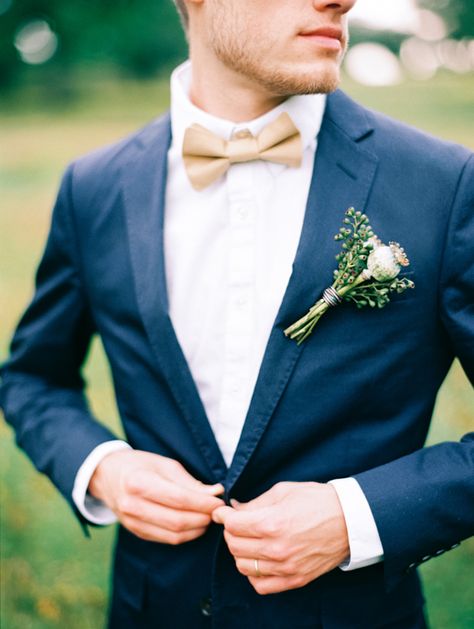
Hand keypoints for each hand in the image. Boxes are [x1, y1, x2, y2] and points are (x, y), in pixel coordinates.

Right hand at [89, 449, 224, 543]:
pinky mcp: (136, 532)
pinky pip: (166, 539)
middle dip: (203, 518)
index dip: (203, 503)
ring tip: (208, 518)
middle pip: (177, 520)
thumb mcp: (164, 464)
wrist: (107, 476)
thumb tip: (215, 493)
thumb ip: (189, 482)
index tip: (219, 501)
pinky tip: (194, 525)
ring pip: (173, 535)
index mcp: (139, 482)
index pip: (179, 499)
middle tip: (217, 511)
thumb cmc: (139, 465)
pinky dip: (185, 535)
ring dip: (196, 529)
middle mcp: (133, 505)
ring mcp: (132, 522)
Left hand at [212, 482, 348, 594]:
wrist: (349, 519)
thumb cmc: (316, 500)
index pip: (232, 525)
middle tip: (237, 523)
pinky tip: (259, 559)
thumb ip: (255, 503)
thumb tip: (234, 509)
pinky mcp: (295, 579)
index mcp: (272, 523)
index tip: (222, 513)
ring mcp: (285, 567)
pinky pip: (260, 585)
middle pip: (234, 546)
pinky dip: (254, 574)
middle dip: (231, 532)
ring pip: (243, 566)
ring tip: (249, 540)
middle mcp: (276, 548)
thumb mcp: (283, 491)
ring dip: (241, 552)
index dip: (223, 516)